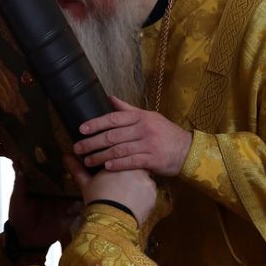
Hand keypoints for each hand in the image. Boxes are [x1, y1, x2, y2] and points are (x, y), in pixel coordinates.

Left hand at [8, 166, 81, 251]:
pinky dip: (80, 204)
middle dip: (76, 172)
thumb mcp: (18, 199)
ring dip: (82, 187)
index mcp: (45, 185)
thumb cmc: (19, 215)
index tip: (66, 152)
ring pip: (77, 192)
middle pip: (69, 179)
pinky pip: (79, 208)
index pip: (55, 171)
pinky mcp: (69, 215)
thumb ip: (20, 185)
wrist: (26, 239)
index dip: (60, 162)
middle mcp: (57, 191)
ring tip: (86, 180)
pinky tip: (81, 201)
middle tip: (82, 163)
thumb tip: (19, 167)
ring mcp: (65, 202)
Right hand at [68, 155, 157, 224]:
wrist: (111, 220)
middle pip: (136, 167)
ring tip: (127, 197)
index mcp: (121, 161)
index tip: (114, 175)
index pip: (124, 157)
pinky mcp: (154, 195)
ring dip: (138, 186)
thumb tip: (65, 155)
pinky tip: (133, 204)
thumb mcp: (85, 183)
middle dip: (130, 176)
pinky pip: (150, 194)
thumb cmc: (97, 198)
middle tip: (121, 188)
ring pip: (144, 180)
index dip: (119, 166)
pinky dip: (144, 198)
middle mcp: (137, 167)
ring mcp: (148, 181)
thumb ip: (77, 167)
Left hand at [73, 96, 191, 177]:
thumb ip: (128, 110)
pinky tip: (106, 167)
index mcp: (141, 117)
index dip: (96, 123)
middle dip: (93, 142)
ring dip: (101, 156)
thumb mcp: (149, 117)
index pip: (114, 118)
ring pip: (119, 150)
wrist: (188, 150)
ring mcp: (149, 144)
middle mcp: (144, 129)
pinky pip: (131, 162)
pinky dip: (117, 165)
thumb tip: (109, 98)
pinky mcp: (153, 160)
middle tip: (78, 147)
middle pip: (113, 136)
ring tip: (87, 160)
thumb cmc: (165, 133)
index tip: (81, 129)